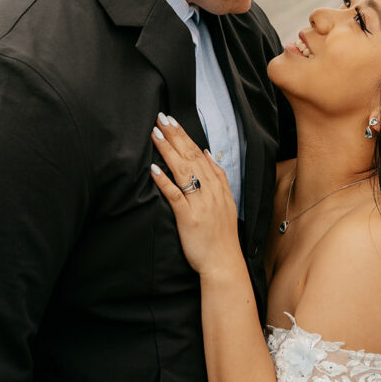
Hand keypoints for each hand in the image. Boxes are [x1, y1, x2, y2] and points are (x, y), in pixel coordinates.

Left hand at [150, 114, 243, 277]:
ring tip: (155, 135)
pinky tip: (154, 168)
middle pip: (190, 157)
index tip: (172, 121)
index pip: (198, 153)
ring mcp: (199, 203)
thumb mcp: (227, 201)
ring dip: (168, 151)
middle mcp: (209, 191)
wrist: (223, 262)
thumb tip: (208, 153)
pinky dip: (164, 180)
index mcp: (217, 185)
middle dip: (175, 136)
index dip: (184, 136)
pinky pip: (175, 195)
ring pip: (183, 170)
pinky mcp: (188, 217)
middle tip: (161, 118)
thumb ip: (218, 176)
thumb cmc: (222, 235)